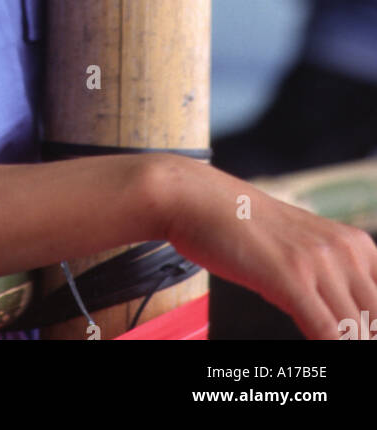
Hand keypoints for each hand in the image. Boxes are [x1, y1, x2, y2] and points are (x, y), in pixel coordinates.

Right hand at [162, 158, 376, 340]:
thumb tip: (349, 321)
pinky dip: (329, 350)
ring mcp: (319, 262)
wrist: (198, 198)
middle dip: (364, 338)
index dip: (372, 326)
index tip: (359, 336)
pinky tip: (318, 359)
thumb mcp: (300, 246)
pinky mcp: (292, 277)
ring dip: (347, 344)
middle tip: (343, 343)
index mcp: (355, 243)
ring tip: (324, 357)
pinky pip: (327, 331)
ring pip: (358, 330)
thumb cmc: (241, 224)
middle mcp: (346, 249)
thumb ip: (329, 277)